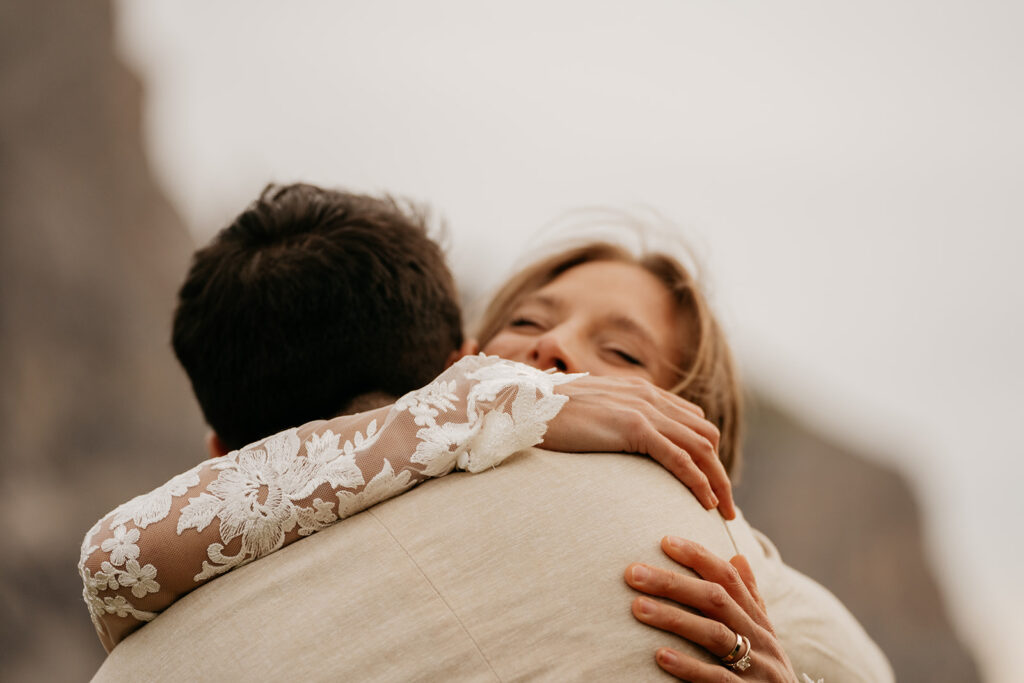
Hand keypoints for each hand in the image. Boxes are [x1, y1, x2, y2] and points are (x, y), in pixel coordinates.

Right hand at [542, 375, 733, 518]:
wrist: (523, 405)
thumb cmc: (547, 415)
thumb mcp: (588, 414)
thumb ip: (609, 422)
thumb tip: (611, 442)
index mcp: (640, 391)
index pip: (690, 419)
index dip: (705, 452)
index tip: (710, 483)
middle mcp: (648, 396)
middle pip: (704, 433)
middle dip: (719, 469)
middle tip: (724, 504)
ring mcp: (642, 409)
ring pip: (700, 446)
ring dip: (718, 480)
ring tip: (723, 511)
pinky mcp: (633, 427)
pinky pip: (679, 457)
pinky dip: (698, 480)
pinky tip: (705, 502)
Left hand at [624, 537, 798, 681]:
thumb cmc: (766, 671)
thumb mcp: (762, 634)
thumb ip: (749, 599)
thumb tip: (737, 557)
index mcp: (758, 620)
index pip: (729, 578)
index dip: (698, 557)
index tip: (665, 541)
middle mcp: (760, 639)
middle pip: (716, 600)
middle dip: (673, 582)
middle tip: (633, 573)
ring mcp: (756, 668)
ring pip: (714, 635)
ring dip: (673, 618)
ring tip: (637, 607)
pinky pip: (717, 678)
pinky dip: (689, 666)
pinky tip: (660, 656)